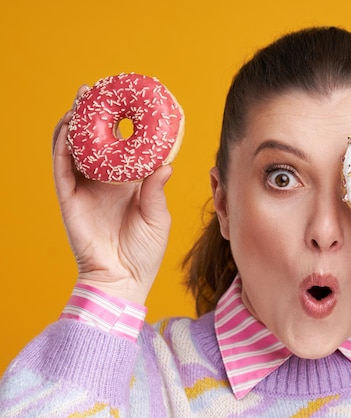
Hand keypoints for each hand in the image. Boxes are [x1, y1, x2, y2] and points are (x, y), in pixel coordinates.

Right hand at [52, 87, 172, 304]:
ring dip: (76, 122)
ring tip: (82, 98)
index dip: (125, 125)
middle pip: (95, 140)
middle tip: (98, 88)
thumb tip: (166, 162)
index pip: (123, 147)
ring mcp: (85, 188)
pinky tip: (68, 126)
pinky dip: (62, 145)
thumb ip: (156, 189)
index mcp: (128, 183)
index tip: (131, 101)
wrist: (123, 280)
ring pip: (75, 147)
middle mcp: (104, 181)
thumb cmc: (144, 251)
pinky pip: (62, 167)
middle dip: (94, 114)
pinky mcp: (70, 198)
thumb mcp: (157, 216)